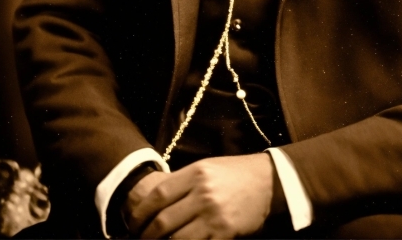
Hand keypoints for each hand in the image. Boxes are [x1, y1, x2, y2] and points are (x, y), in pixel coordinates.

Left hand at [126, 153, 273, 238]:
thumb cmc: (235, 173)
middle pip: (163, 221)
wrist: (268, 182)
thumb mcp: (207, 168)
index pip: (158, 195)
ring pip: (176, 239)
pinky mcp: (224, 234)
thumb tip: (155, 202)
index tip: (133, 222)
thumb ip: (183, 182)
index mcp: (196, 174)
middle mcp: (203, 194)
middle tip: (140, 238)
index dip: (140, 212)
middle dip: (146, 234)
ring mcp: (213, 216)